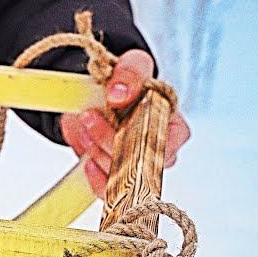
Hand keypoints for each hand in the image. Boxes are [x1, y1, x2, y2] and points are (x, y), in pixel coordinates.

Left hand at [60, 49, 190, 196]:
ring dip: (98, 152)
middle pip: (143, 160)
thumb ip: (130, 73)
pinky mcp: (117, 179)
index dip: (140, 126)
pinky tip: (87, 162)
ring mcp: (139, 168)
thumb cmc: (123, 84)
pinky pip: (109, 190)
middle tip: (88, 116)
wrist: (96, 98)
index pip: (168, 137)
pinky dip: (94, 177)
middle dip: (111, 139)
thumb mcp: (131, 65)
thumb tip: (119, 94)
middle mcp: (162, 150)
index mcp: (173, 123)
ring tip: (84, 128)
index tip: (114, 106)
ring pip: (124, 177)